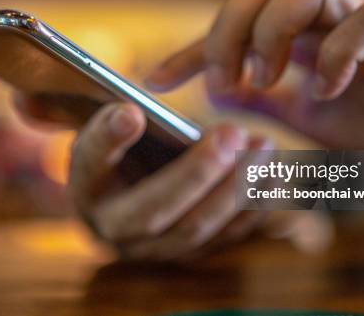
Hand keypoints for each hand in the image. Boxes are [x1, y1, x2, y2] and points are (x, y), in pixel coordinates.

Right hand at [67, 102, 272, 260]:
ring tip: (263, 147)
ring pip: (200, 228)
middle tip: (233, 133)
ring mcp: (157, 249)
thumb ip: (109, 124)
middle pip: (158, 209)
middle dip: (200, 171)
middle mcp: (118, 231)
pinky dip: (252, 207)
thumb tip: (130, 114)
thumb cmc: (118, 158)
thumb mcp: (103, 136)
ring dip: (236, 189)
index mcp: (89, 191)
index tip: (132, 112)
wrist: (127, 199)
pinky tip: (275, 176)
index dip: (112, 140)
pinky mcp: (191, 252)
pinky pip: (225, 237)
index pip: (93, 163)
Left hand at [146, 0, 363, 148]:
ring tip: (265, 82)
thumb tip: (211, 94)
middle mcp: (318, 16)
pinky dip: (336, 56)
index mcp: (288, 32)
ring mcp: (357, 19)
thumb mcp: (295, 116)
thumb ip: (258, 101)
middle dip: (229, 31)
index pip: (228, 21)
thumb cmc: (361, 118)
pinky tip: (324, 92)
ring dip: (273, 33)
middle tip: (226, 85)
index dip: (188, 49)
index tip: (155, 82)